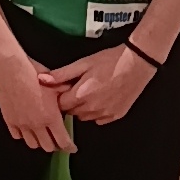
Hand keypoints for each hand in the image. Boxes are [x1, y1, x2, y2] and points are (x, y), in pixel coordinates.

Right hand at [0, 42, 75, 153]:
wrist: (10, 68)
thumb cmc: (32, 73)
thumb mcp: (55, 83)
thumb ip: (65, 95)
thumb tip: (72, 98)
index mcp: (50, 117)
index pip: (63, 141)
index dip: (69, 147)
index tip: (71, 148)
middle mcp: (36, 124)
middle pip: (48, 147)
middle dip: (55, 145)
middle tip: (58, 140)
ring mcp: (21, 124)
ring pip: (32, 144)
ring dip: (39, 142)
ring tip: (42, 135)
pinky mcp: (9, 120)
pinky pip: (17, 135)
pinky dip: (23, 135)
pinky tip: (26, 128)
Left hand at [39, 43, 153, 124]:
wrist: (137, 63)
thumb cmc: (110, 61)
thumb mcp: (83, 63)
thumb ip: (61, 74)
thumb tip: (42, 79)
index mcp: (81, 96)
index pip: (59, 105)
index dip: (59, 96)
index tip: (63, 88)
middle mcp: (92, 109)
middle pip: (71, 112)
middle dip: (70, 102)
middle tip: (77, 87)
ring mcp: (105, 114)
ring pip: (84, 117)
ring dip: (82, 108)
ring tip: (89, 91)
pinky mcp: (115, 116)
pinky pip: (99, 118)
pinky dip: (96, 111)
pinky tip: (101, 97)